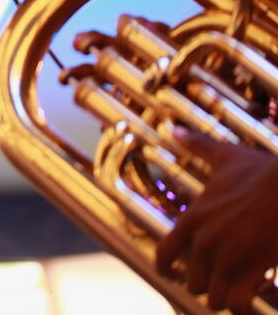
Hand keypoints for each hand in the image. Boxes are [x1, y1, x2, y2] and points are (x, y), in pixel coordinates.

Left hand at [156, 128, 277, 314]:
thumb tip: (174, 129)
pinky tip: (252, 300)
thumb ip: (197, 145)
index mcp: (193, 218)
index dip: (166, 268)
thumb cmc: (261, 171)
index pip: (164, 254)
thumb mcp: (225, 155)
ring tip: (237, 291)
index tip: (171, 275)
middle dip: (207, 284)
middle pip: (193, 282)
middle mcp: (204, 240)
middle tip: (221, 280)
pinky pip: (237, 304)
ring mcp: (227, 257)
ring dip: (226, 298)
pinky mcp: (253, 270)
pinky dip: (243, 306)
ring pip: (214, 297)